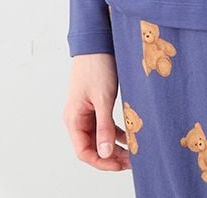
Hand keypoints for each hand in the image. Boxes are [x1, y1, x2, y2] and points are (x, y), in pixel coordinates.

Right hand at [62, 53, 130, 171]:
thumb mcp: (103, 98)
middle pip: (92, 147)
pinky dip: (116, 132)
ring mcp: (87, 111)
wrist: (97, 41)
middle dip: (111, 156)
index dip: (101, 162)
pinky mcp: (96, 104)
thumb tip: (106, 153)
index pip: (84, 151)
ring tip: (133, 152)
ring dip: (115, 146)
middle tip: (131, 161)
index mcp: (74, 119)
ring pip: (100, 137)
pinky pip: (105, 125)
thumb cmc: (96, 65)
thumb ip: (104, 127)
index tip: (119, 165)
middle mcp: (78, 118)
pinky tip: (129, 137)